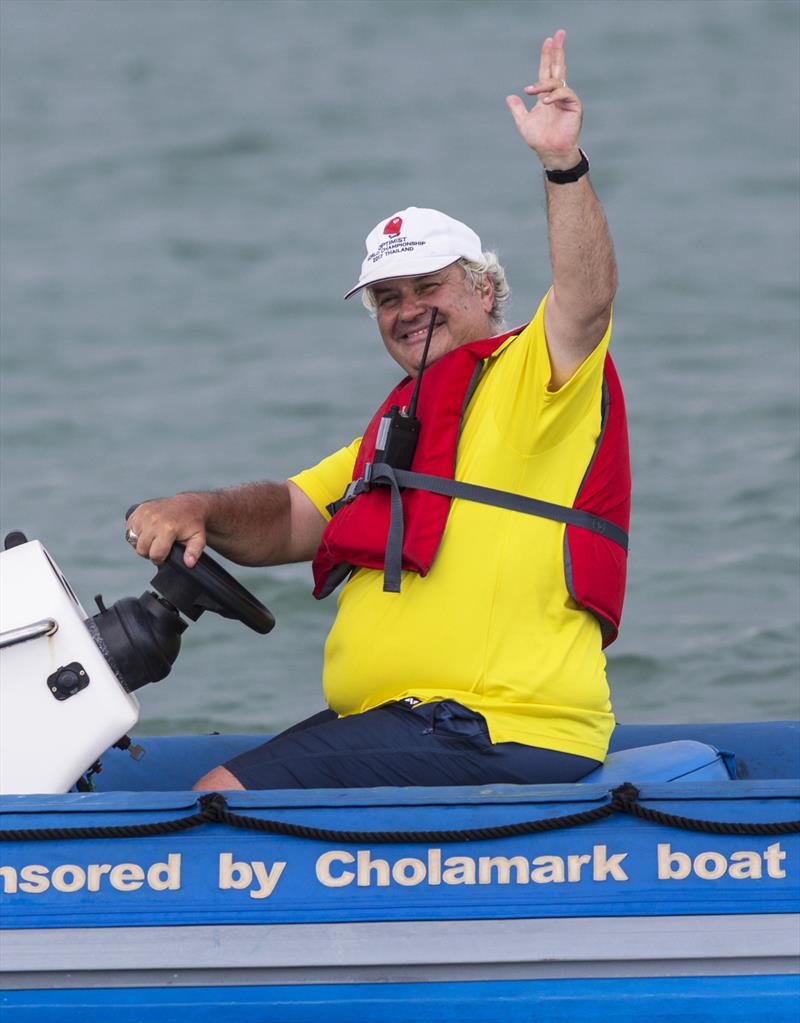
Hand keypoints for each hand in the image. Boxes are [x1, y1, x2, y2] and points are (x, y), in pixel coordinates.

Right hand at [125, 493, 210, 566]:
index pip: (155, 554)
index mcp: (169, 528)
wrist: (188, 504)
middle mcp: (154, 520)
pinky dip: (135, 533)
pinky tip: (146, 532)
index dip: (160, 559)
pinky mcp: (138, 509)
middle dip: (150, 552)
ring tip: (153, 540)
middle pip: (142, 549)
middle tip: (159, 548)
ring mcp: (145, 514)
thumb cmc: (192, 524)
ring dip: (141, 543)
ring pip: (133, 540)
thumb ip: (194, 552)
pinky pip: (129, 529)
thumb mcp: (198, 539)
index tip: (165, 556)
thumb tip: (188, 563)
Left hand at [506, 29, 582, 167]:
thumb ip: (517, 110)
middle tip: (558, 34)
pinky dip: (553, 95)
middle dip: (557, 50)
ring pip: (556, 82)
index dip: (547, 56)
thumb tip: (509, 97)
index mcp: (546, 95)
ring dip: (542, 84)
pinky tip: (544, 101)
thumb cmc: (539, 140)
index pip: (547, 71)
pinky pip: (565, 94)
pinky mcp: (574, 106)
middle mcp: (557, 94)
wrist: (550, 152)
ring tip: (530, 91)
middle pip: (558, 67)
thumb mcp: (523, 122)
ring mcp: (567, 99)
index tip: (548, 40)